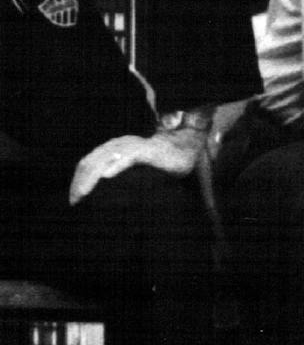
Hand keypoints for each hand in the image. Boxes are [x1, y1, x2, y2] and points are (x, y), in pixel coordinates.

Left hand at [69, 130, 202, 204]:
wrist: (186, 146)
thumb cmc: (161, 160)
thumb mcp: (134, 166)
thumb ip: (118, 172)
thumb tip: (103, 187)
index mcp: (113, 147)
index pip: (88, 162)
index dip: (78, 179)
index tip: (75, 198)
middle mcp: (118, 144)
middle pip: (90, 161)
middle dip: (80, 182)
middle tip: (75, 200)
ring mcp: (131, 146)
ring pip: (104, 159)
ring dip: (91, 178)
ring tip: (83, 193)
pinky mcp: (146, 150)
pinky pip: (128, 157)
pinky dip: (116, 166)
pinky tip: (106, 176)